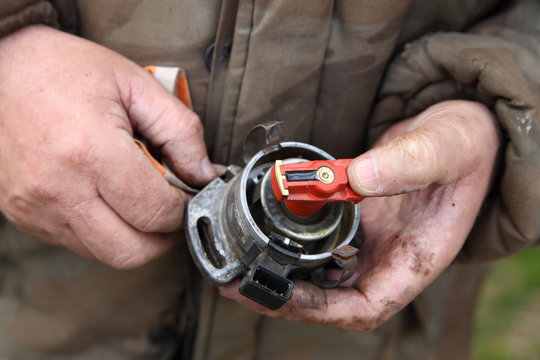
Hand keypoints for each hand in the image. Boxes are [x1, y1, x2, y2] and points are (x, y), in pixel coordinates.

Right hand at [0, 25, 215, 267]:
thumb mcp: (135, 84)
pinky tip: (107, 198)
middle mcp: (59, 189)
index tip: (187, 190)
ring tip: (138, 199)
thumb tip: (205, 174)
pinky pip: (78, 243)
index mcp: (90, 152)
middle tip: (170, 207)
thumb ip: (181, 131)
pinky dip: (104, 231)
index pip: (156, 212)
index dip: (183, 207)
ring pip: (106, 255)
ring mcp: (37, 208)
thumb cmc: (66, 70)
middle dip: (163, 236)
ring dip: (134, 237)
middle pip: (132, 252)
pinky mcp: (24, 216)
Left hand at [221, 100, 499, 329]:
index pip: (368, 306)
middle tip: (241, 282)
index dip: (324, 309)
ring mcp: (372, 240)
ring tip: (244, 263)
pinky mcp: (358, 221)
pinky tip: (267, 235)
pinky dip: (293, 245)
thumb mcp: (445, 146)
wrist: (459, 133)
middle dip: (288, 298)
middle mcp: (389, 257)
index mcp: (415, 257)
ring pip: (323, 275)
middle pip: (335, 299)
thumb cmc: (465, 145)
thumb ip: (408, 162)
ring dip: (285, 275)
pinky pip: (321, 244)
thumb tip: (358, 178)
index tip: (284, 294)